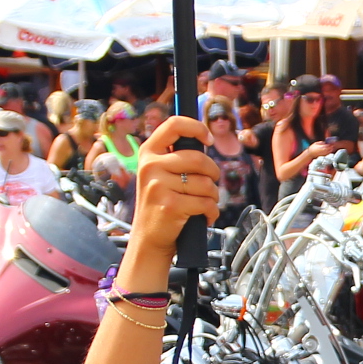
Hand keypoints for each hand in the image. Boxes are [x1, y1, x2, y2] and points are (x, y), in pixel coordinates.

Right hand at [128, 115, 219, 257]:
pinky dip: (212, 212)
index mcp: (148, 152)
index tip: (208, 141)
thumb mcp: (159, 174)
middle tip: (211, 183)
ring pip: (206, 183)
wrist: (148, 239)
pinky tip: (204, 217)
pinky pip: (206, 203)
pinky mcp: (171, 205)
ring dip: (214, 196)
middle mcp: (150, 166)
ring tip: (204, 204)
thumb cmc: (162, 203)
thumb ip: (176, 156)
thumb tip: (205, 140)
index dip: (197, 128)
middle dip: (213, 173)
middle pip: (198, 159)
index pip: (174, 124)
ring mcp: (159, 186)